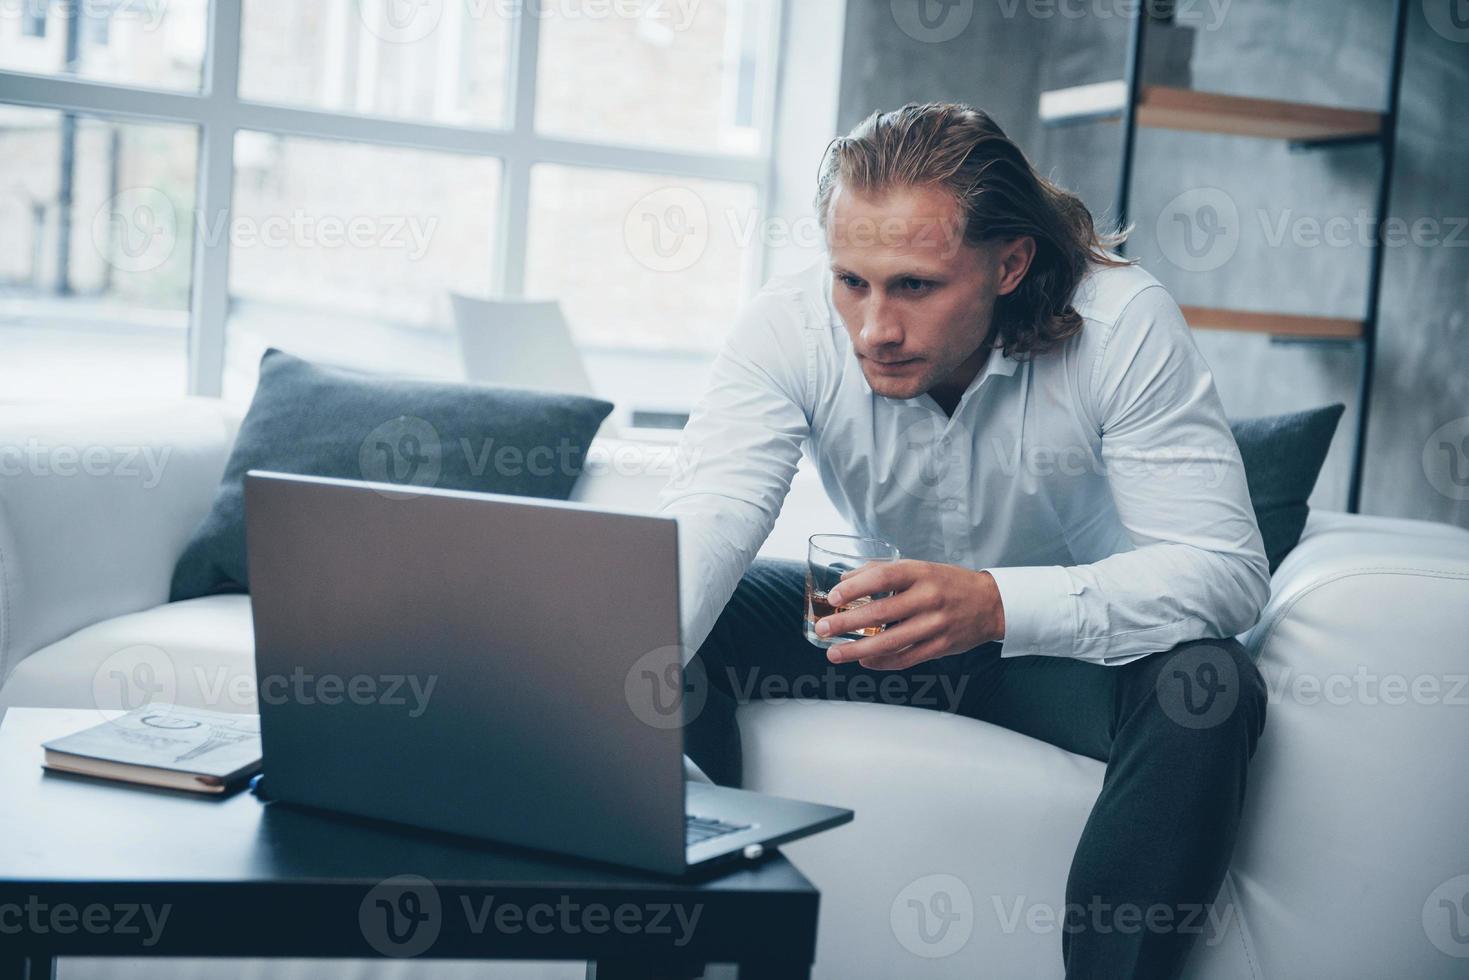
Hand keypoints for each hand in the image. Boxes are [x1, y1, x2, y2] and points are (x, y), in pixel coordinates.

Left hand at [815, 559, 1005, 669]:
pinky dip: (881, 662)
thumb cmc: (947, 583)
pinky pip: (905, 658)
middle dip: (846, 623)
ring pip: (890, 642)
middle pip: (880, 612)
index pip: (882, 578)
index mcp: (920, 573)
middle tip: (822, 629)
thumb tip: (844, 580)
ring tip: (834, 654)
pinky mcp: (940, 646)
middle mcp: (928, 598)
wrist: (990, 603)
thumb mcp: (919, 568)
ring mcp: (935, 625)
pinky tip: (863, 661)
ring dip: (857, 650)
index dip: (855, 587)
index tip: (834, 596)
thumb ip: (882, 571)